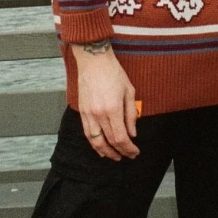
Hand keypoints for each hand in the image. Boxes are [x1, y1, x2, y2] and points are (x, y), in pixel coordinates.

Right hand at [71, 43, 139, 160]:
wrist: (94, 61)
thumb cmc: (113, 73)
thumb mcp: (129, 92)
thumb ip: (131, 114)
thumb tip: (133, 133)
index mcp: (113, 109)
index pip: (121, 137)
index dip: (129, 148)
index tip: (135, 152)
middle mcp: (99, 114)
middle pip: (109, 141)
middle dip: (120, 152)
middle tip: (128, 156)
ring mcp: (88, 113)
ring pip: (95, 141)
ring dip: (105, 151)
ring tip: (114, 157)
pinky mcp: (82, 111)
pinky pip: (87, 133)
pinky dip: (93, 143)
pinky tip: (99, 147)